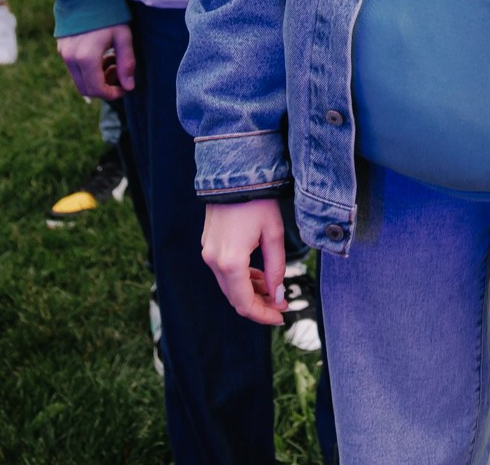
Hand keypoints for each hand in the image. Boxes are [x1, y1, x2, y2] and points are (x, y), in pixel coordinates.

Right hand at [55, 24, 135, 101]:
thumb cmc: (109, 12)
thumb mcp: (123, 36)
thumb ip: (126, 63)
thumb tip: (129, 86)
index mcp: (87, 57)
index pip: (98, 89)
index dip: (113, 94)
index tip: (125, 88)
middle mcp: (71, 58)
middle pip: (86, 89)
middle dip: (104, 88)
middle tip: (118, 72)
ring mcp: (64, 53)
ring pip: (79, 80)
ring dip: (96, 78)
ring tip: (111, 59)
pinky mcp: (61, 48)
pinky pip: (74, 69)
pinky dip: (88, 69)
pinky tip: (100, 54)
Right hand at [202, 199, 286, 325]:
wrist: (233, 173)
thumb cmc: (257, 200)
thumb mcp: (274, 234)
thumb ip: (276, 267)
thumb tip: (278, 294)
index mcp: (231, 261)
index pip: (245, 303)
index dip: (263, 315)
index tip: (281, 316)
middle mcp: (214, 260)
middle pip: (235, 298)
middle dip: (259, 305)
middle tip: (281, 304)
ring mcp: (208, 252)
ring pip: (229, 285)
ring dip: (250, 292)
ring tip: (273, 290)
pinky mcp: (208, 245)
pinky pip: (224, 271)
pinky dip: (241, 278)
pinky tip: (258, 275)